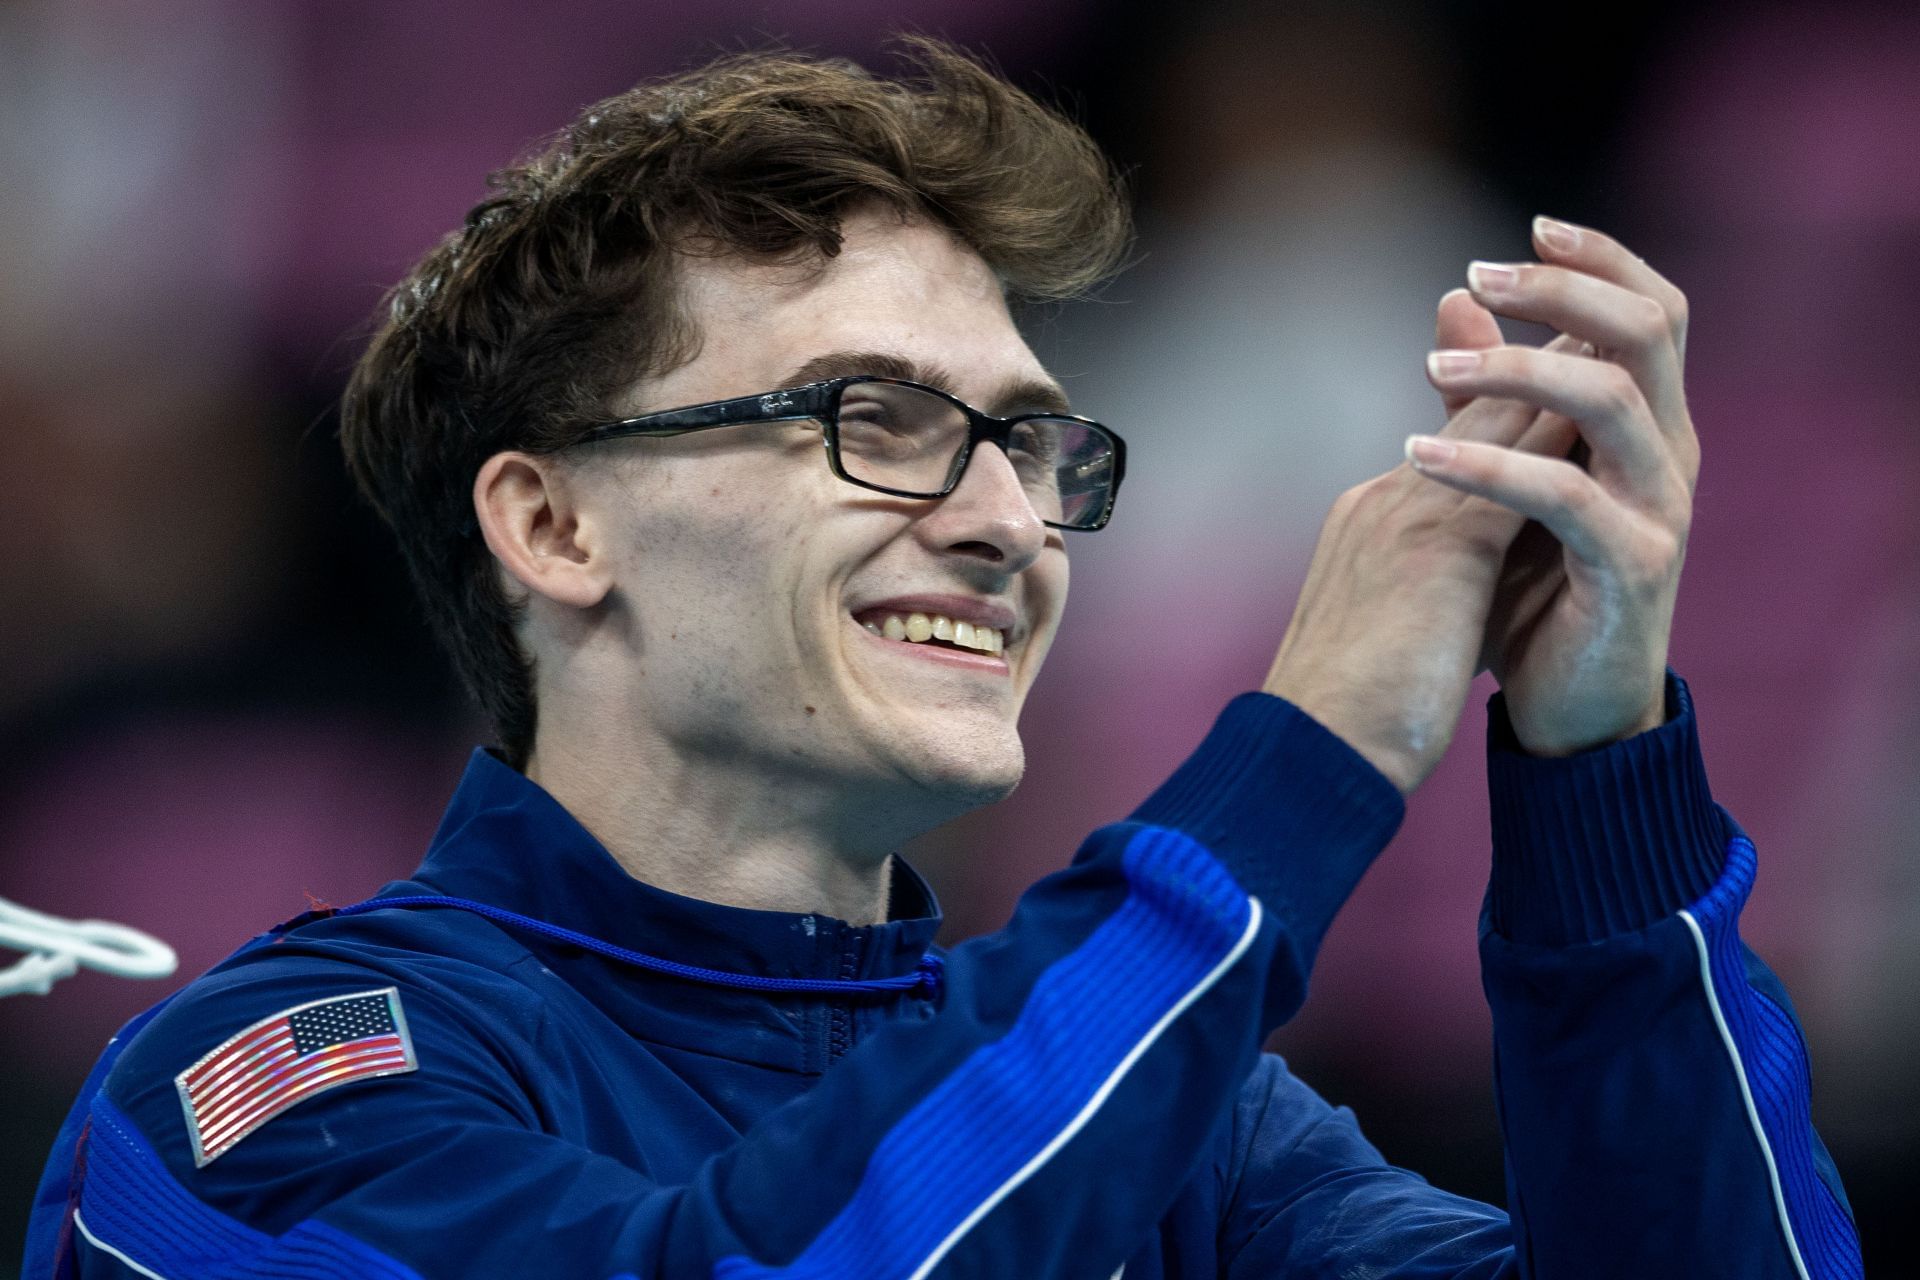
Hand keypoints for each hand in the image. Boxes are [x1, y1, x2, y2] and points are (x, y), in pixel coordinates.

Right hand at [1262, 328, 1583, 795]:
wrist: (1308, 757)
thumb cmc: (1344, 715)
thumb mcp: (1387, 628)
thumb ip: (1423, 584)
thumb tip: (1449, 587)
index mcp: (1370, 524)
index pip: (1450, 447)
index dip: (1506, 410)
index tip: (1560, 379)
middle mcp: (1385, 502)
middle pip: (1477, 417)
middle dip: (1541, 372)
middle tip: (1600, 324)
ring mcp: (1407, 517)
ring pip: (1497, 428)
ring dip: (1560, 384)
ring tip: (1618, 350)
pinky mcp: (1440, 548)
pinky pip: (1514, 472)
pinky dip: (1562, 442)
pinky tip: (1613, 425)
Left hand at [1411, 218, 1698, 755]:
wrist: (1566, 710)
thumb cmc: (1534, 591)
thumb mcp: (1506, 477)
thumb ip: (1489, 394)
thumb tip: (1454, 297)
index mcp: (1650, 426)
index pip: (1652, 311)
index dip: (1600, 259)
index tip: (1528, 227)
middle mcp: (1669, 455)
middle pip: (1646, 332)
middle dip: (1562, 291)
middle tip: (1480, 274)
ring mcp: (1660, 511)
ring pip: (1611, 400)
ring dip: (1518, 369)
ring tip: (1433, 369)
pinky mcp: (1634, 569)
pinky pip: (1565, 497)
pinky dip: (1488, 468)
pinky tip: (1418, 455)